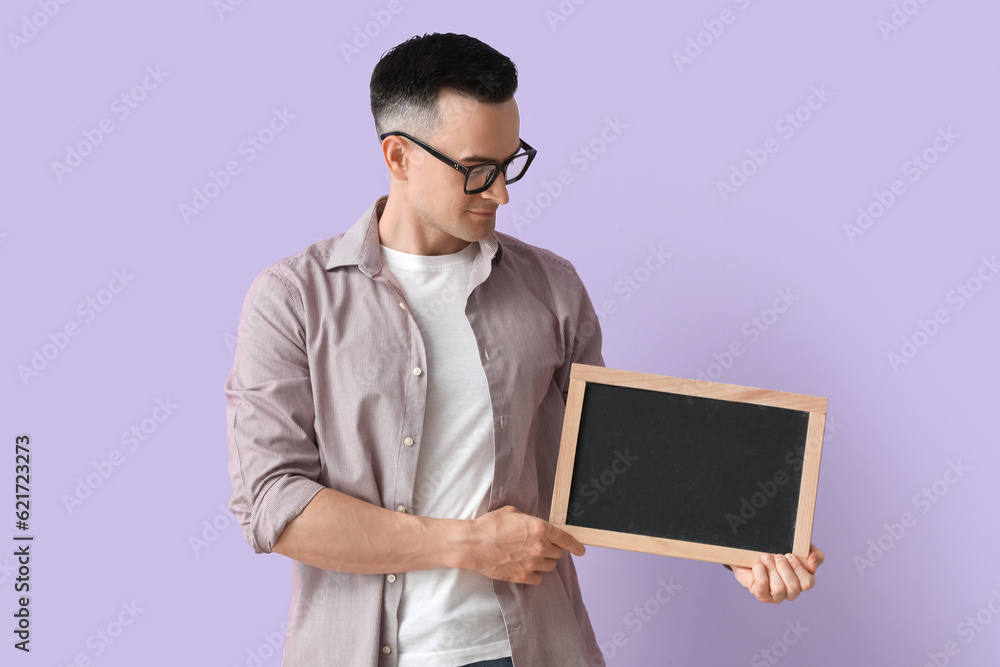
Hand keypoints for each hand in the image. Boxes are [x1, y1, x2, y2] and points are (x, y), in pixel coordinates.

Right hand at [466, 506, 585, 584]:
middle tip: (538, 546)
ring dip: (544, 561)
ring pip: (550, 566)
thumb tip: (534, 525)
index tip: (581, 550)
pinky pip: (538, 578)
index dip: (576, 545)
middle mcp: (540, 547)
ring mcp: (533, 563)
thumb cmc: (490, 525)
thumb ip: (529, 520)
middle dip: (551, 549)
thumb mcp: (513, 512)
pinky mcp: (523, 576)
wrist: (474, 544)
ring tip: (529, 556)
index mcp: (541, 528)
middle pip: (558, 553)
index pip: (567, 539)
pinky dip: (534, 574)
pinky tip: (524, 567)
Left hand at [728, 543, 823, 602]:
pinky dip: (760, 571)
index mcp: (801, 581)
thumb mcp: (795, 545)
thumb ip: (810, 550)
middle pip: (794, 587)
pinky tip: (758, 562)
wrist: (748, 552)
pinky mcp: (761, 595)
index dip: (800, 569)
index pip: (808, 583)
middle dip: (784, 568)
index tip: (790, 554)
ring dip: (771, 568)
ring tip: (765, 557)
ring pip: (779, 588)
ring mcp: (776, 596)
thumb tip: (813, 559)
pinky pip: (762, 586)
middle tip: (777, 556)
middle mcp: (790, 592)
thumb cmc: (775, 550)